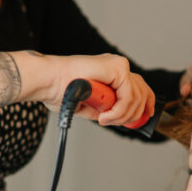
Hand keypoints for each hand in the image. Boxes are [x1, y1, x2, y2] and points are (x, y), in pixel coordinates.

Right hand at [0, 50, 154, 127]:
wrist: (48, 80)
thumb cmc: (59, 90)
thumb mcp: (86, 105)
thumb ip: (102, 109)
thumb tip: (115, 119)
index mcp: (110, 72)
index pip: (138, 87)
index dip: (143, 106)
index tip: (139, 121)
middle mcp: (117, 66)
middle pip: (143, 90)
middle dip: (140, 112)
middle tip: (129, 125)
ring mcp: (118, 65)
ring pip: (137, 96)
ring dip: (123, 115)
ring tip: (105, 121)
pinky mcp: (117, 68)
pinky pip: (128, 96)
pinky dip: (119, 111)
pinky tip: (105, 116)